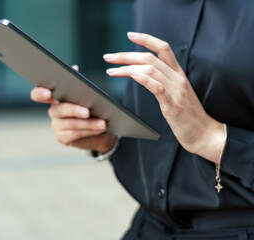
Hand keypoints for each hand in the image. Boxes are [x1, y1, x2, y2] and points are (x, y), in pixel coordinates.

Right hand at [30, 65, 116, 152]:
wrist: (99, 129)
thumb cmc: (91, 107)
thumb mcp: (85, 94)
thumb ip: (77, 82)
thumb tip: (74, 68)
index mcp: (53, 97)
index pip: (38, 94)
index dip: (40, 93)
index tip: (49, 93)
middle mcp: (52, 111)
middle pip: (59, 110)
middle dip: (74, 110)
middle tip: (88, 111)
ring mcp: (56, 125)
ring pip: (71, 124)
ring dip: (89, 123)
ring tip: (103, 122)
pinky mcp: (62, 137)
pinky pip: (76, 134)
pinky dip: (90, 130)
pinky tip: (101, 128)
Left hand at [104, 32, 225, 162]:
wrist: (205, 134)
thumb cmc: (188, 116)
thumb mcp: (176, 93)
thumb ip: (163, 81)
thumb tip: (143, 74)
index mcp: (178, 74)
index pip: (163, 48)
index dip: (146, 39)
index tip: (129, 35)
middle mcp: (177, 78)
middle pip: (150, 57)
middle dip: (126, 55)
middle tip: (108, 57)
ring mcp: (176, 90)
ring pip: (150, 69)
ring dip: (127, 68)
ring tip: (111, 71)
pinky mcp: (173, 105)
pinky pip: (157, 87)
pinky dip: (143, 78)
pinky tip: (132, 75)